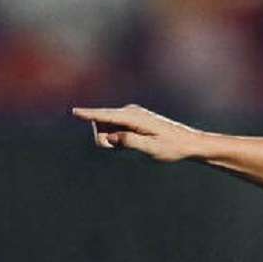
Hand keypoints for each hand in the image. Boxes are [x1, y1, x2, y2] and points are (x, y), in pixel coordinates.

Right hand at [71, 104, 202, 161]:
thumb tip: (112, 137)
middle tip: (123, 149)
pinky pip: (113, 128)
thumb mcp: (152, 149)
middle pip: (102, 125)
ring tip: (134, 145)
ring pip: (106, 127)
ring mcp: (130, 114)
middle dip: (105, 140)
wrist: (188, 142)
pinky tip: (133, 142)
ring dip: (112, 140)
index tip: (74, 112)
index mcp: (134, 117)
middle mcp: (130, 111)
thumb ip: (130, 142)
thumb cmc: (172, 147)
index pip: (107, 116)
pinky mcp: (131, 118)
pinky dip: (117, 138)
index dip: (90, 115)